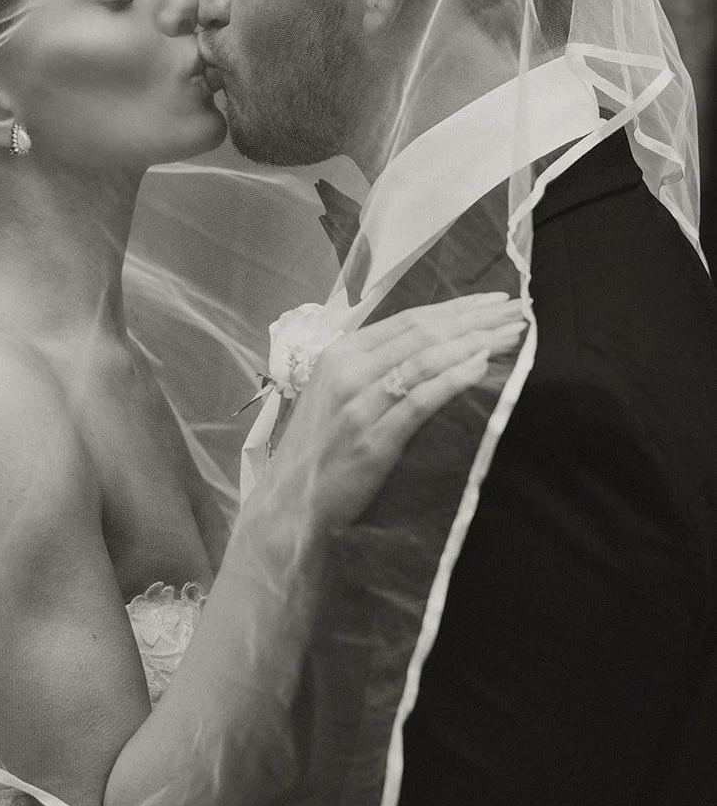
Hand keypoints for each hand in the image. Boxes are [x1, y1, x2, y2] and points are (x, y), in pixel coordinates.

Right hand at [268, 292, 526, 528]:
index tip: (494, 300)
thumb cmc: (319, 449)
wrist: (289, 504)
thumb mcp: (336, 394)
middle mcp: (347, 371)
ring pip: (425, 359)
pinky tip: (482, 366)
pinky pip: (420, 401)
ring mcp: (358, 405)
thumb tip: (428, 346)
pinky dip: (453, 379)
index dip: (456, 307)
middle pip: (423, 333)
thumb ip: (373, 367)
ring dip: (475, 342)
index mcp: (340, 353)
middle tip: (516, 310)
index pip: (409, 319)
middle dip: (475, 318)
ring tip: (512, 334)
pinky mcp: (372, 441)